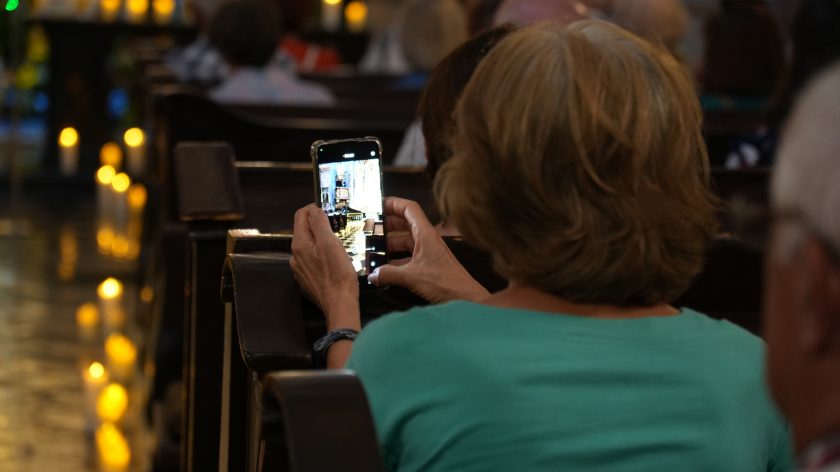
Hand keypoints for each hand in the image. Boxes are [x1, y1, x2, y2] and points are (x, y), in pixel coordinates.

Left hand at [290, 205, 359, 330]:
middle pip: (304, 231)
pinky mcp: (306, 279)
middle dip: (318, 224)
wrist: (339, 304)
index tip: (328, 208)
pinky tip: (333, 261)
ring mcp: (299, 269)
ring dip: (320, 241)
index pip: (300, 215)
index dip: (313, 208)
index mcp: (299, 244)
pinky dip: (320, 255)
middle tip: (336, 225)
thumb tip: (314, 210)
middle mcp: (295, 256)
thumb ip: (319, 223)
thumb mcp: (330, 243)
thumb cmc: (337, 273)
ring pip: (308, 246)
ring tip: (337, 243)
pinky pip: (311, 260)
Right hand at [368, 197, 488, 302]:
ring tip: (374, 248)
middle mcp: (427, 239)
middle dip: (388, 224)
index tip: (378, 205)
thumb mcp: (412, 276)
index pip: (409, 209)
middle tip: (370, 228)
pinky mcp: (429, 265)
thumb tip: (372, 275)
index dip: (394, 203)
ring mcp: (428, 252)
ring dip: (391, 244)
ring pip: (406, 241)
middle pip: (405, 224)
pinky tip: (385, 269)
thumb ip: (389, 274)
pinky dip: (397, 260)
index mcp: (425, 234)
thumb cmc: (445, 282)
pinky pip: (409, 257)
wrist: (464, 298)